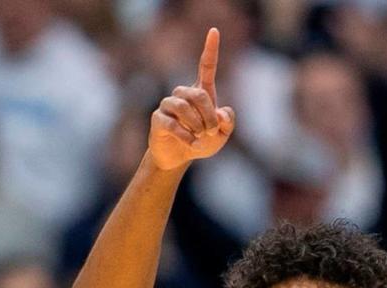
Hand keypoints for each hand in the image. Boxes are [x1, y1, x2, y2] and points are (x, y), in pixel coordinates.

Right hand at [149, 28, 234, 170]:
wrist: (179, 156)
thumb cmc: (201, 141)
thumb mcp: (221, 135)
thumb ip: (227, 123)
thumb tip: (222, 112)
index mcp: (201, 93)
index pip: (206, 67)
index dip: (211, 49)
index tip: (214, 30)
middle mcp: (183, 94)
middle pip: (199, 95)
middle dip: (209, 116)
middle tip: (212, 131)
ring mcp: (169, 104)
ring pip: (184, 107)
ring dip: (197, 125)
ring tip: (201, 136)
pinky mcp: (158, 118)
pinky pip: (173, 123)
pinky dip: (186, 136)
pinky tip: (192, 143)